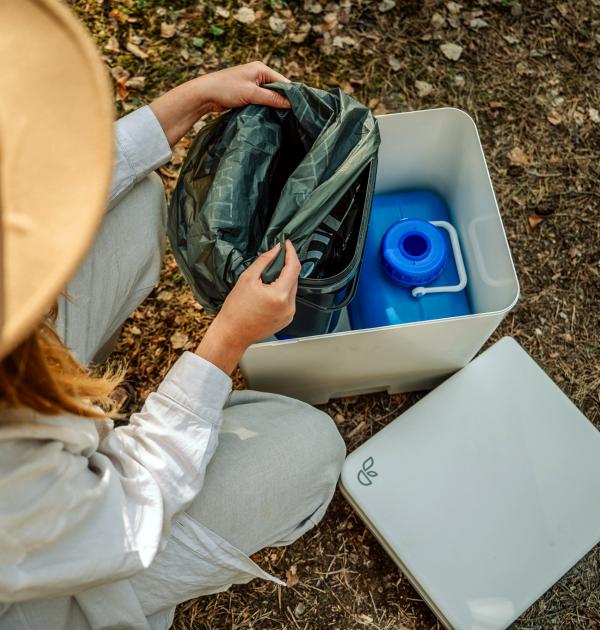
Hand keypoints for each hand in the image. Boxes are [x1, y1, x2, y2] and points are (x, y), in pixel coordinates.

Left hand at [149, 62, 290, 145]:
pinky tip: (270, 117)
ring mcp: (252, 84)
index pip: (283, 82)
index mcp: (261, 69)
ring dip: (274, 106)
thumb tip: (291, 104)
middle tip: (292, 117)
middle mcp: (258, 74)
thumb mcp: (252, 94)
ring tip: (283, 118)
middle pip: (277, 89)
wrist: (204, 94)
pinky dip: (266, 107)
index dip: (291, 95)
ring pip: (269, 96)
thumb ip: (272, 98)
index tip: (300, 109)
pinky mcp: (247, 93)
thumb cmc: (226, 89)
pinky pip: (261, 100)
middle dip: (283, 101)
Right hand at [195, 241, 300, 374]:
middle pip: (294, 278)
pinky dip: (282, 292)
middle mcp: (288, 305)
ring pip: (292, 289)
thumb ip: (264, 261)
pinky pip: (289, 300)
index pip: (294, 267)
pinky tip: (268, 292)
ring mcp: (289, 314)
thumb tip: (275, 250)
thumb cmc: (235, 311)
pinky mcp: (287, 319)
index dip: (291, 252)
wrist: (232, 334)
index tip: (287, 244)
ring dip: (284, 279)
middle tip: (275, 258)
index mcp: (280, 294)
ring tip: (267, 279)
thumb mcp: (247, 279)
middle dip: (286, 266)